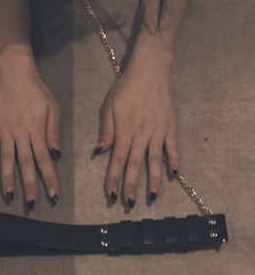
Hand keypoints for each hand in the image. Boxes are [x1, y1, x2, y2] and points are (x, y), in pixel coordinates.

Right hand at [0, 52, 61, 210]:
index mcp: (36, 129)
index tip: (53, 196)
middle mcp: (20, 132)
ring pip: (6, 157)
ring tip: (10, 197)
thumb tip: (57, 154)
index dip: (49, 178)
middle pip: (26, 162)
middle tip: (32, 204)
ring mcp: (4, 129)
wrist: (15, 72)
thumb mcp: (53, 107)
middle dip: (29, 185)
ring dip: (7, 178)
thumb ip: (54, 131)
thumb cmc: (37, 91)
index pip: (45, 158)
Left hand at [94, 49, 179, 207]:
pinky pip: (173, 147)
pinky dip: (175, 160)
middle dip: (131, 184)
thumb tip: (100, 150)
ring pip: (155, 159)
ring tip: (152, 196)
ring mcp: (157, 131)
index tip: (111, 194)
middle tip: (129, 203)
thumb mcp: (110, 106)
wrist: (149, 71)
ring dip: (154, 179)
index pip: (117, 158)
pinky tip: (175, 173)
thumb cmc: (126, 88)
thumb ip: (107, 129)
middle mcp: (141, 133)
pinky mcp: (170, 126)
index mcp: (124, 129)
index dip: (114, 177)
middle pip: (135, 163)